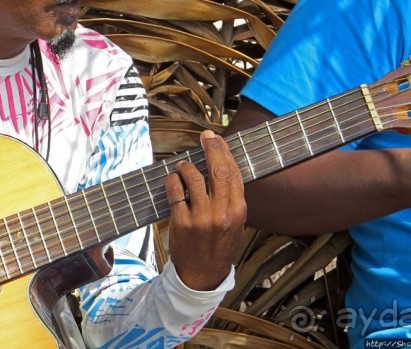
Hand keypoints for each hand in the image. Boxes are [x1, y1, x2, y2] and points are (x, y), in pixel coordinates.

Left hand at [166, 130, 245, 290]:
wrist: (203, 274)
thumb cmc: (219, 244)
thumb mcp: (235, 222)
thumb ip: (231, 197)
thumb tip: (222, 164)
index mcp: (238, 211)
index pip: (233, 173)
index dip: (225, 152)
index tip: (218, 139)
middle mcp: (221, 212)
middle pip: (217, 171)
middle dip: (211, 149)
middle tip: (205, 137)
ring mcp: (201, 218)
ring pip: (194, 178)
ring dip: (186, 166)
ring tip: (184, 166)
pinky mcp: (182, 222)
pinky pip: (175, 192)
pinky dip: (173, 181)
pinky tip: (173, 179)